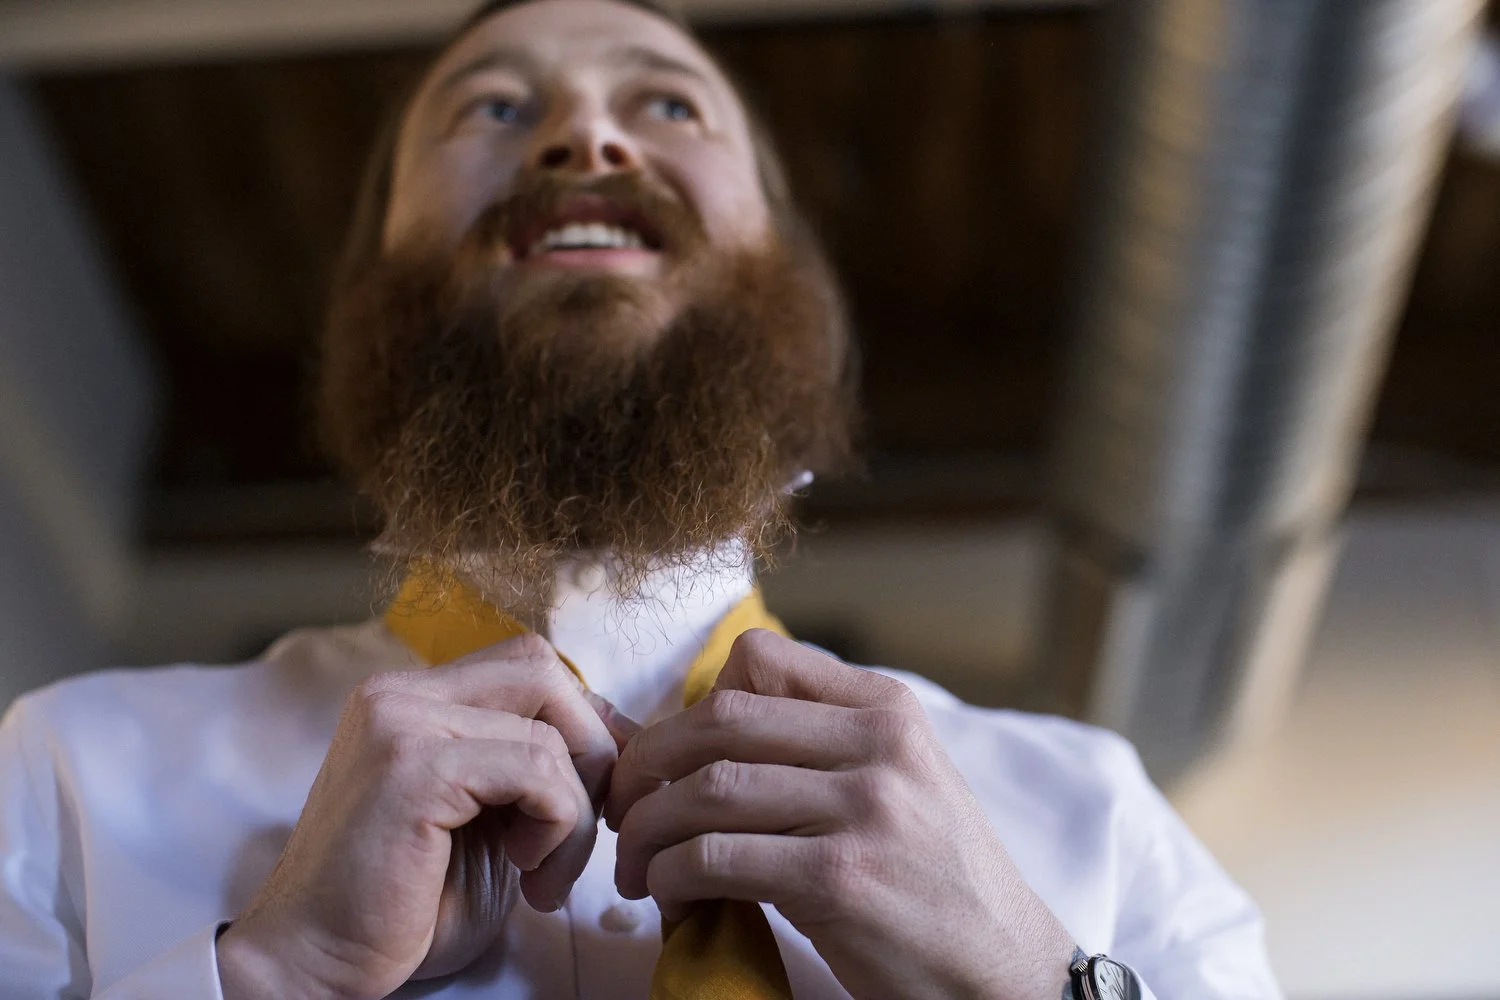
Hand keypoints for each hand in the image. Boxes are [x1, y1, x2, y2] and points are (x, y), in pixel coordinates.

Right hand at [218, 633, 627, 999]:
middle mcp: (399, 695)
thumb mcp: (483, 816)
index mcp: (409, 699)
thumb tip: (614, 734)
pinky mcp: (412, 768)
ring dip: (574, 814)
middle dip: (590, 750)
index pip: (529, 666)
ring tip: (543, 875)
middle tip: (586, 827)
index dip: (583, 720)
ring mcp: (401, 724)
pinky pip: (535, 770)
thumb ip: (527, 766)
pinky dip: (557, 824)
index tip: (599, 792)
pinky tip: (525, 870)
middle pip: (543, 670)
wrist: (312, 962)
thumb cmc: (400, 903)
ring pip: (548, 732)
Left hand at [605, 630, 1076, 999]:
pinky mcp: (840, 877)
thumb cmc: (933, 878)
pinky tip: (670, 896)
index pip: (758, 658)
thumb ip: (813, 746)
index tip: (669, 756)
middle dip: (646, 763)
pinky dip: (671, 875)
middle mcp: (878, 743)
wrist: (1003, 967)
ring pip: (707, 788)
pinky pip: (717, 856)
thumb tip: (680, 733)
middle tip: (623, 807)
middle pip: (718, 717)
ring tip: (637, 865)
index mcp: (887, 707)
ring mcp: (863, 807)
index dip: (692, 702)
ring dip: (647, 829)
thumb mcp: (897, 781)